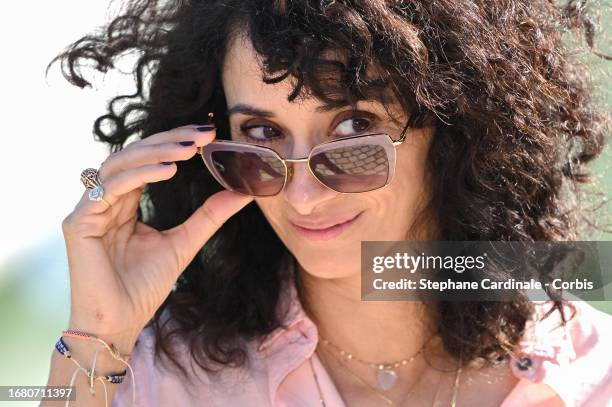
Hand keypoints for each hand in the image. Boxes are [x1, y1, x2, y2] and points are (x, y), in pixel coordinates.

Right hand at [62, 125, 252, 347]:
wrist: (119, 322)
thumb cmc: (144, 287)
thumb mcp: (185, 242)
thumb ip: (209, 215)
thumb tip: (242, 192)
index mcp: (124, 202)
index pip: (148, 161)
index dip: (175, 142)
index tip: (208, 134)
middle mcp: (104, 200)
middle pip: (133, 155)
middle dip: (169, 140)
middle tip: (202, 134)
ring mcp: (88, 209)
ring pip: (120, 165)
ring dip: (156, 152)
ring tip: (189, 149)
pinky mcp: (78, 223)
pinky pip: (109, 190)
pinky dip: (139, 175)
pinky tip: (168, 170)